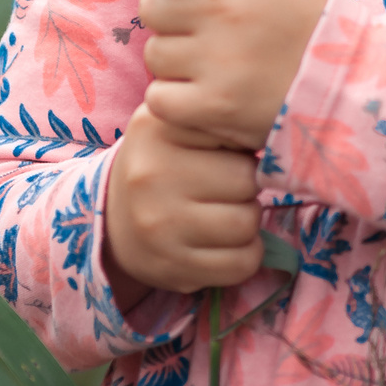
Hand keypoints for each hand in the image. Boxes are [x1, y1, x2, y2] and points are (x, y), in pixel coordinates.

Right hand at [104, 103, 261, 295]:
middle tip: (228, 189)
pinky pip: (241, 264)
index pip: (236, 134)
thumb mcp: (178, 124)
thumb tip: (275, 136)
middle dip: (247, 187)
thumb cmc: (163, 164)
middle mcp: (151, 175)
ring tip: (226, 213)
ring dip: (248, 222)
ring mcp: (158, 226)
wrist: (110, 218)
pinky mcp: (171, 267)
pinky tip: (224, 244)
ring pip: (247, 224)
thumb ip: (217, 118)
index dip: (240, 148)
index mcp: (157, 128)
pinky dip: (245, 255)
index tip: (226, 154)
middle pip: (247, 182)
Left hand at [139, 0, 334, 149]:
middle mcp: (227, 12)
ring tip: (215, 65)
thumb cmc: (309, 19)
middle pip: (153, 8)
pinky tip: (209, 95)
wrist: (351, 88)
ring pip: (156, 54)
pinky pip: (160, 99)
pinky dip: (178, 102)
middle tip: (207, 30)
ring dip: (178, 62)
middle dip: (173, 18)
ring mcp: (219, 62)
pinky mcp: (213, 107)